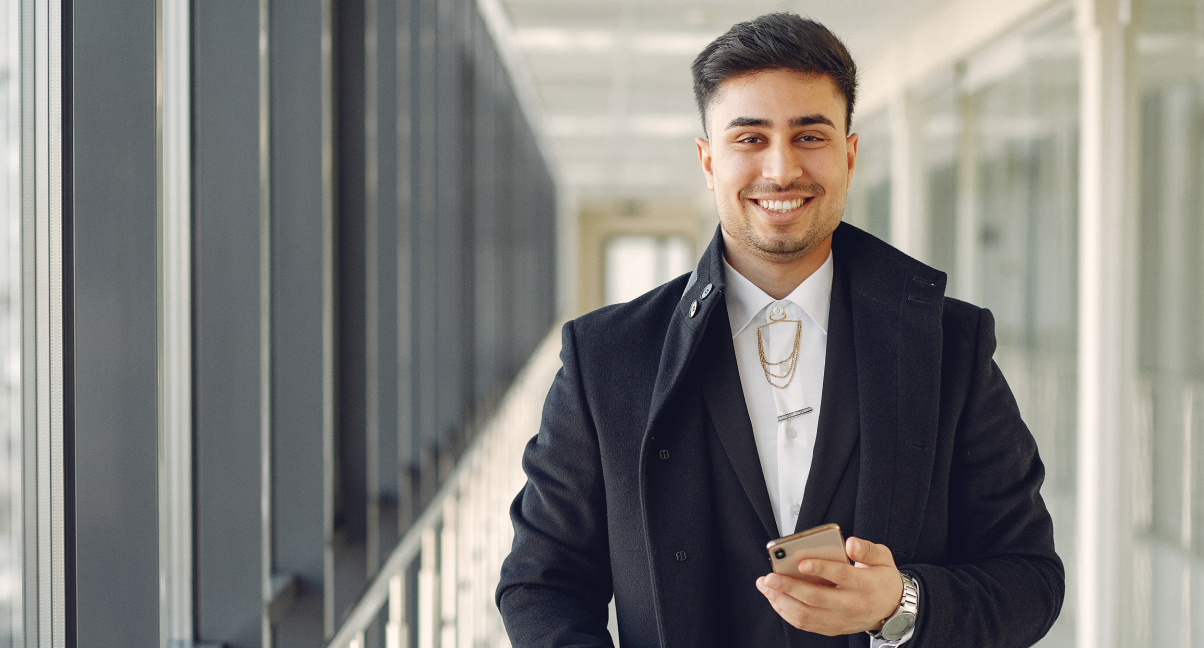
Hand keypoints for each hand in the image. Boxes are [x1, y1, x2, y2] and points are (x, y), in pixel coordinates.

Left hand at [755, 536, 902, 635]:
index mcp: (866, 585)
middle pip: (817, 598)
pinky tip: (774, 597)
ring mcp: (841, 620)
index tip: (801, 562)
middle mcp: (852, 606)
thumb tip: (850, 543)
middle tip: (770, 577)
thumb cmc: (881, 578)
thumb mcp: (883, 558)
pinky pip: (804, 623)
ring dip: (782, 601)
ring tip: (766, 586)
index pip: (841, 576)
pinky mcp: (832, 628)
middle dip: (790, 587)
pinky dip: (786, 611)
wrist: (891, 608)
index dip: (821, 568)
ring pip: (806, 614)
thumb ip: (867, 549)